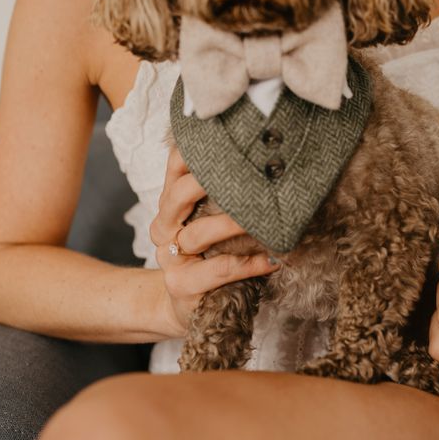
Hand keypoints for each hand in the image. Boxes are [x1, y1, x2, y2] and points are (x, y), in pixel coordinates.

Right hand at [151, 146, 279, 337]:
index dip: (195, 149)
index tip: (228, 136)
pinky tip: (274, 259)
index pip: (175, 166)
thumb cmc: (209, 252)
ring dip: (234, 224)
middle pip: (180, 194)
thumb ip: (222, 192)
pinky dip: (250, 264)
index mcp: (170, 203)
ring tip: (264, 218)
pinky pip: (220, 270)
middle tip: (247, 172)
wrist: (187, 303)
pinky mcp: (182, 285)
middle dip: (211, 181)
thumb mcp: (209, 217)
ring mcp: (170, 257)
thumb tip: (264, 155)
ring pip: (199, 233)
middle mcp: (164, 226)